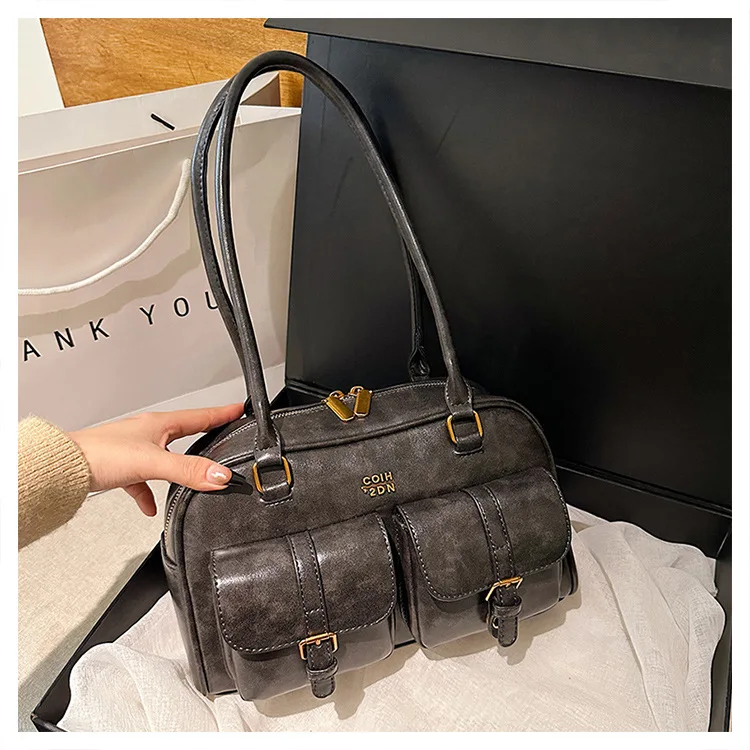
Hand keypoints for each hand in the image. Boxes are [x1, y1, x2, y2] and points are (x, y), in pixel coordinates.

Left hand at [68, 403, 243, 516]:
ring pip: (164, 456)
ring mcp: (133, 450)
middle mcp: (147, 433)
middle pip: (184, 433)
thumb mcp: (154, 463)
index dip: (222, 413)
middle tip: (221, 434)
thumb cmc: (99, 454)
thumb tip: (220, 475)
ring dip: (178, 467)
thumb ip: (188, 471)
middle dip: (204, 435)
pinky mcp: (119, 467)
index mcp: (159, 424)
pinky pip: (143, 479)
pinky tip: (150, 507)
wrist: (63, 468)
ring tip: (191, 479)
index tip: (239, 409)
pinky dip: (149, 493)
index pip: (200, 416)